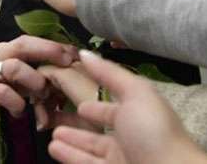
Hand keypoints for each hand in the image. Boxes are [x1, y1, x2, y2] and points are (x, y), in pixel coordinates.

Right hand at [0, 35, 77, 126]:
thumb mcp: (13, 77)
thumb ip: (33, 73)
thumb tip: (62, 77)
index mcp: (9, 50)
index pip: (34, 41)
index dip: (56, 45)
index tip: (77, 54)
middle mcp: (0, 56)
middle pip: (24, 45)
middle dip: (49, 51)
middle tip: (68, 63)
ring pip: (15, 68)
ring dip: (34, 82)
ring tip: (41, 96)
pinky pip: (2, 93)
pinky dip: (16, 103)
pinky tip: (19, 111)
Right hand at [47, 51, 206, 163]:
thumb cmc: (155, 131)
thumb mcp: (135, 93)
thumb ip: (109, 73)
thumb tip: (85, 53)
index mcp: (139, 114)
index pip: (114, 108)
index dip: (96, 103)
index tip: (74, 97)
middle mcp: (131, 137)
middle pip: (99, 129)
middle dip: (79, 122)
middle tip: (55, 115)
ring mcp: (121, 158)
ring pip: (90, 148)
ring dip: (71, 140)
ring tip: (52, 133)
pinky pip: (86, 163)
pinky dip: (70, 156)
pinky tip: (55, 148)